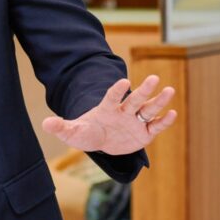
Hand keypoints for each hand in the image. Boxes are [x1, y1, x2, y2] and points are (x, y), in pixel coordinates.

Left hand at [42, 75, 176, 155]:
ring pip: (149, 109)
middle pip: (135, 99)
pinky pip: (156, 126)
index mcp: (107, 109)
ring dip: (159, 101)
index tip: (123, 81)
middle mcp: (124, 112)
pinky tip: (173, 113)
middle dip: (144, 90)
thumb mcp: (72, 132)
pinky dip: (164, 121)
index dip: (117, 90)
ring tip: (169, 90)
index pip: (112, 97)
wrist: (100, 141)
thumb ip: (61, 127)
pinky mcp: (144, 133)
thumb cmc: (86, 133)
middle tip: (154, 77)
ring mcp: (135, 121)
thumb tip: (46, 123)